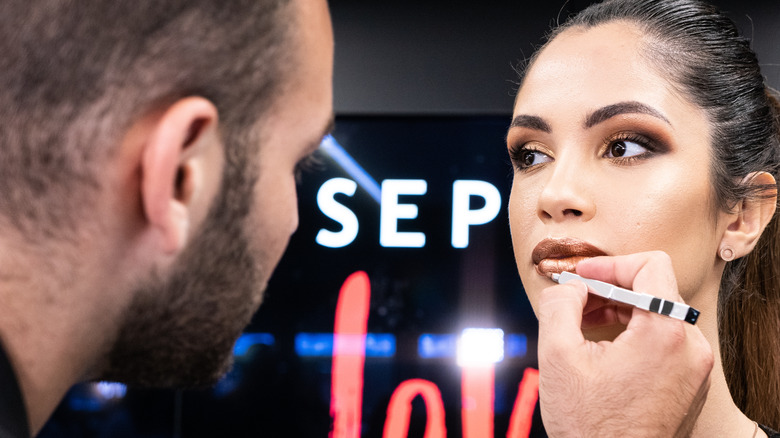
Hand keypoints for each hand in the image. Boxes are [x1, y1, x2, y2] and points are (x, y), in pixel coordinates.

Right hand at [536, 251, 713, 437]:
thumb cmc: (590, 425)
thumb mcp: (557, 356)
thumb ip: (560, 304)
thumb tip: (571, 286)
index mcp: (665, 333)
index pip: (650, 265)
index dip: (609, 265)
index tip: (583, 278)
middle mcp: (691, 347)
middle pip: (655, 289)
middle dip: (610, 289)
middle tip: (576, 302)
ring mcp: (695, 368)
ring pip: (660, 315)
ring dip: (621, 311)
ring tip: (586, 325)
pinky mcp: (690, 383)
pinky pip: (666, 340)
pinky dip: (636, 334)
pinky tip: (605, 348)